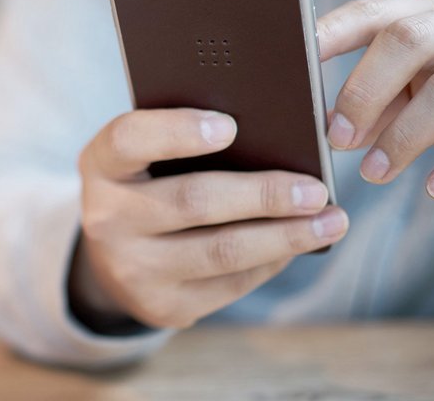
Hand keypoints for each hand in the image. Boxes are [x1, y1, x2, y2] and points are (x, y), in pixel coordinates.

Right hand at [73, 108, 348, 329]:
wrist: (115, 252)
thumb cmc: (147, 182)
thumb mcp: (147, 153)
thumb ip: (187, 137)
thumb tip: (275, 137)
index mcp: (102, 164)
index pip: (129, 139)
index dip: (178, 131)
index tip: (231, 126)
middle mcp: (107, 218)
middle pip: (192, 202)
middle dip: (263, 196)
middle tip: (316, 189)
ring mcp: (132, 269)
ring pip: (221, 252)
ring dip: (285, 237)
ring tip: (331, 221)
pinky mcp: (162, 306)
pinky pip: (230, 285)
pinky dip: (272, 260)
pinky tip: (298, 243)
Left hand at [318, 0, 433, 198]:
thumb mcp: (420, 88)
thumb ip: (378, 104)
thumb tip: (331, 127)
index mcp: (428, 16)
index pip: (371, 14)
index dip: (332, 33)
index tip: (298, 58)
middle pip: (407, 40)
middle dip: (365, 90)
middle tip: (337, 138)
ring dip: (404, 137)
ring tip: (374, 173)